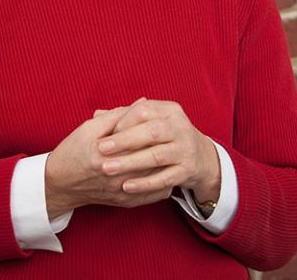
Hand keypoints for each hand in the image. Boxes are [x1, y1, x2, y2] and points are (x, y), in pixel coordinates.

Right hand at [45, 101, 169, 219]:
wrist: (60, 183)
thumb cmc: (74, 150)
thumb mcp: (90, 127)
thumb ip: (118, 115)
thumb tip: (143, 103)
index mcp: (105, 153)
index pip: (139, 138)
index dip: (154, 126)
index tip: (163, 117)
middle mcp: (116, 176)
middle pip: (151, 158)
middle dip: (164, 144)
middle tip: (174, 132)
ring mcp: (122, 192)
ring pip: (156, 177)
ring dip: (167, 163)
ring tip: (174, 148)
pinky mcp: (126, 203)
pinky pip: (154, 195)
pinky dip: (164, 182)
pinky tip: (168, 169)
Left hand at [96, 99, 220, 204]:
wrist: (200, 156)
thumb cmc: (165, 136)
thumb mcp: (152, 120)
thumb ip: (126, 117)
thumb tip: (97, 114)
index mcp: (169, 110)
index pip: (143, 111)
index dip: (123, 122)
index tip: (105, 134)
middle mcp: (180, 127)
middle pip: (151, 131)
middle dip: (124, 140)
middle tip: (100, 149)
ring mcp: (185, 149)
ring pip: (156, 156)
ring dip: (130, 162)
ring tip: (107, 168)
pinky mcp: (187, 170)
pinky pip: (164, 178)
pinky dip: (144, 183)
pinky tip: (126, 186)